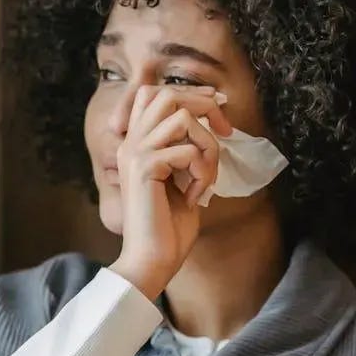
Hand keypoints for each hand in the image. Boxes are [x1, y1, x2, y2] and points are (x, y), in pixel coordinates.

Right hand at [109, 84, 231, 299]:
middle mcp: (130, 143)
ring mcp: (134, 153)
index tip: (217, 112)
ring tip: (205, 177)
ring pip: (182, 118)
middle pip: (167, 94)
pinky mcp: (144, 168)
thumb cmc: (169, 228)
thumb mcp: (181, 179)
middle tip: (225, 132)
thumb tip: (212, 124)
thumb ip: (187, 150)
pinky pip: (187, 150)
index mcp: (135, 144)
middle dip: (204, 107)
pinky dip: (202, 172)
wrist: (152, 261)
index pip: (155, 94)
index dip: (190, 95)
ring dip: (206, 147)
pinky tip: (196, 196)